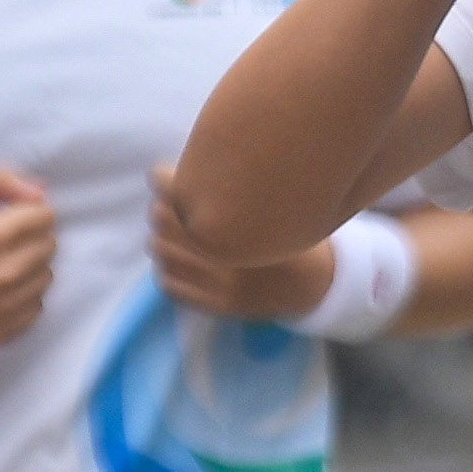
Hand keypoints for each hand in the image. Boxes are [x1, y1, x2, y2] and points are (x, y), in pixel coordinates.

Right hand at [0, 169, 56, 349]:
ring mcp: (0, 310)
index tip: (12, 217)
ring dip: (31, 268)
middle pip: (49, 246)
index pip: (43, 217)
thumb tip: (39, 190)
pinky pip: (37, 307)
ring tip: (1, 266)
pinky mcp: (0, 334)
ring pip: (47, 277)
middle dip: (32, 238)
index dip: (30, 211)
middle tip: (4, 243)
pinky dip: (24, 297)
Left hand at [149, 167, 333, 320]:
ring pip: (161, 251)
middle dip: (163, 207)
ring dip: (161, 238)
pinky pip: (169, 285)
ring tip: (174, 234)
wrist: (311, 282)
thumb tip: (190, 168)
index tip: (163, 175)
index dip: (163, 179)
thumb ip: (233, 184)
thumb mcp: (271, 199)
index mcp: (237, 219)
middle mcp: (224, 252)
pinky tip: (179, 262)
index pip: (176, 192)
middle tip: (174, 204)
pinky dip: (167, 270)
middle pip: (162, 219)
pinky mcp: (215, 304)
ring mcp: (218, 282)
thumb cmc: (288, 231)